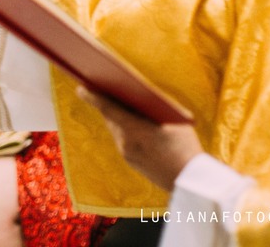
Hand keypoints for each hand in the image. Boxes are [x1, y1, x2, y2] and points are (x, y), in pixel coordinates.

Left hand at [76, 88, 201, 189]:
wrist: (188, 181)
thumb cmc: (185, 146)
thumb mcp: (174, 120)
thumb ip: (154, 106)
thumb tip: (139, 94)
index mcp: (135, 128)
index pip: (108, 108)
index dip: (92, 96)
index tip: (81, 88)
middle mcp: (125, 141)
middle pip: (109, 117)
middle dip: (106, 103)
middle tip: (101, 89)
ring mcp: (126, 153)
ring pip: (115, 129)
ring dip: (115, 116)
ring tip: (116, 103)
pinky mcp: (130, 161)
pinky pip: (121, 140)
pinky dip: (123, 129)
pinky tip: (129, 123)